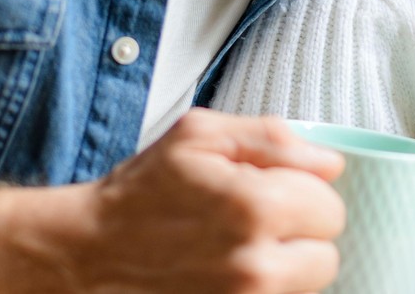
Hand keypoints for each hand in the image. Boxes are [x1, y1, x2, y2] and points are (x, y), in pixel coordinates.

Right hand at [68, 110, 346, 292]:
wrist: (84, 254)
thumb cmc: (138, 193)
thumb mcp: (199, 136)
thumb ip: (273, 139)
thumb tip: (329, 162)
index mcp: (256, 207)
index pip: (330, 207)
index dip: (303, 194)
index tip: (271, 193)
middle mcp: (256, 266)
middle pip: (327, 255)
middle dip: (300, 236)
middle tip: (257, 224)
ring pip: (305, 288)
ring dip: (283, 268)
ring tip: (239, 250)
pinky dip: (262, 290)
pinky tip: (228, 274)